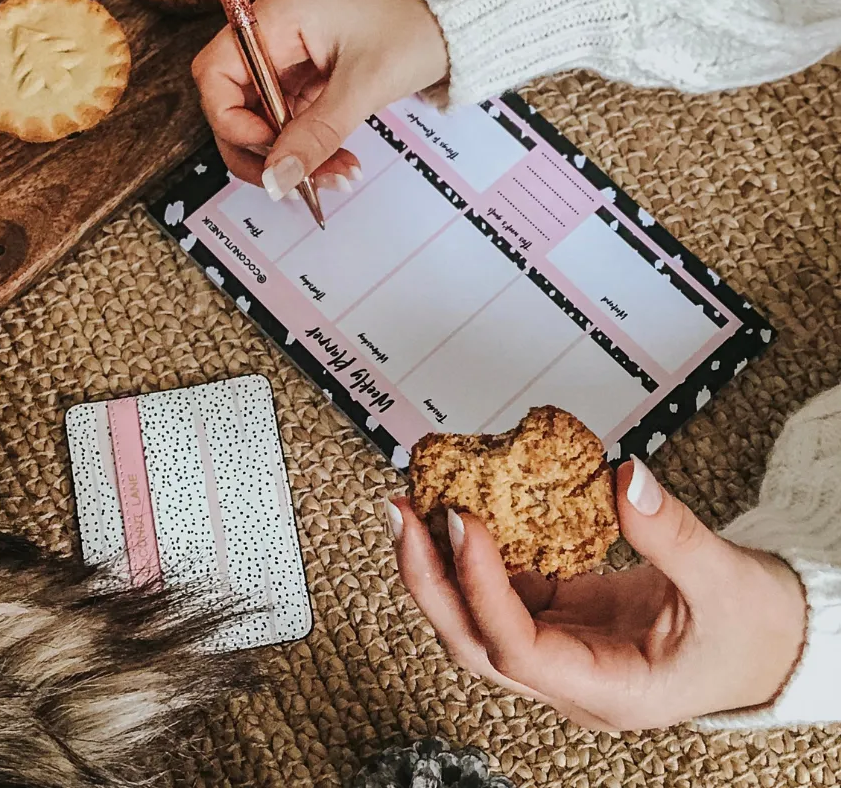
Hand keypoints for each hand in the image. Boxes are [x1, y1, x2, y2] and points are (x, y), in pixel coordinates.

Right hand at [191, 0, 447, 199]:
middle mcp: (273, 30)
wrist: (456, 10)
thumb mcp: (365, 84)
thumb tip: (279, 178)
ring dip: (290, 153)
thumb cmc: (415, 24)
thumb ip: (316, 134)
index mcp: (276, 14)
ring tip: (335, 176)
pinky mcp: (308, 71)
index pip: (215, 74)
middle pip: (232, 101)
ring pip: (263, 116)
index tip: (271, 152)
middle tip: (295, 182)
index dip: (231, 122)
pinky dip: (308, 143)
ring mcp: (289, 52)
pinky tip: (337, 162)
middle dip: (262, 149)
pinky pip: (290, 116)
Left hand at [387, 457, 805, 730]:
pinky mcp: (558, 617)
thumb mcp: (727, 583)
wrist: (764, 643)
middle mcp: (568, 678)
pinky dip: (476, 552)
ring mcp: (558, 649)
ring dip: (440, 565)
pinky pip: (502, 588)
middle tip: (403, 513)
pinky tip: (463, 509)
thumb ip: (674, 534)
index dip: (481, 589)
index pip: (518, 650)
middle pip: (473, 642)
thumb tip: (624, 477)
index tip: (462, 524)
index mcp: (608, 690)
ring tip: (416, 504)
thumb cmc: (751, 631)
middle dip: (429, 579)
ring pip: (476, 618)